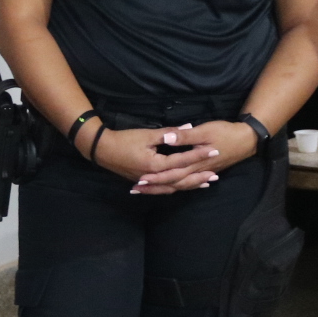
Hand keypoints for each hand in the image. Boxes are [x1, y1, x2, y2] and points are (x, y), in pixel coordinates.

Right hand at [83, 123, 221, 195]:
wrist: (101, 150)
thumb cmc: (124, 140)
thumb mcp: (146, 134)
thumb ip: (168, 133)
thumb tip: (187, 128)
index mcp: (155, 165)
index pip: (182, 160)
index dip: (199, 155)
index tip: (214, 150)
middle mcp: (154, 177)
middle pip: (181, 179)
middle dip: (199, 176)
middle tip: (216, 175)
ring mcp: (149, 182)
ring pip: (174, 187)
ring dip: (190, 185)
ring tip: (206, 184)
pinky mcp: (144, 182)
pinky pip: (165, 188)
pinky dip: (177, 187)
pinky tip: (184, 187)